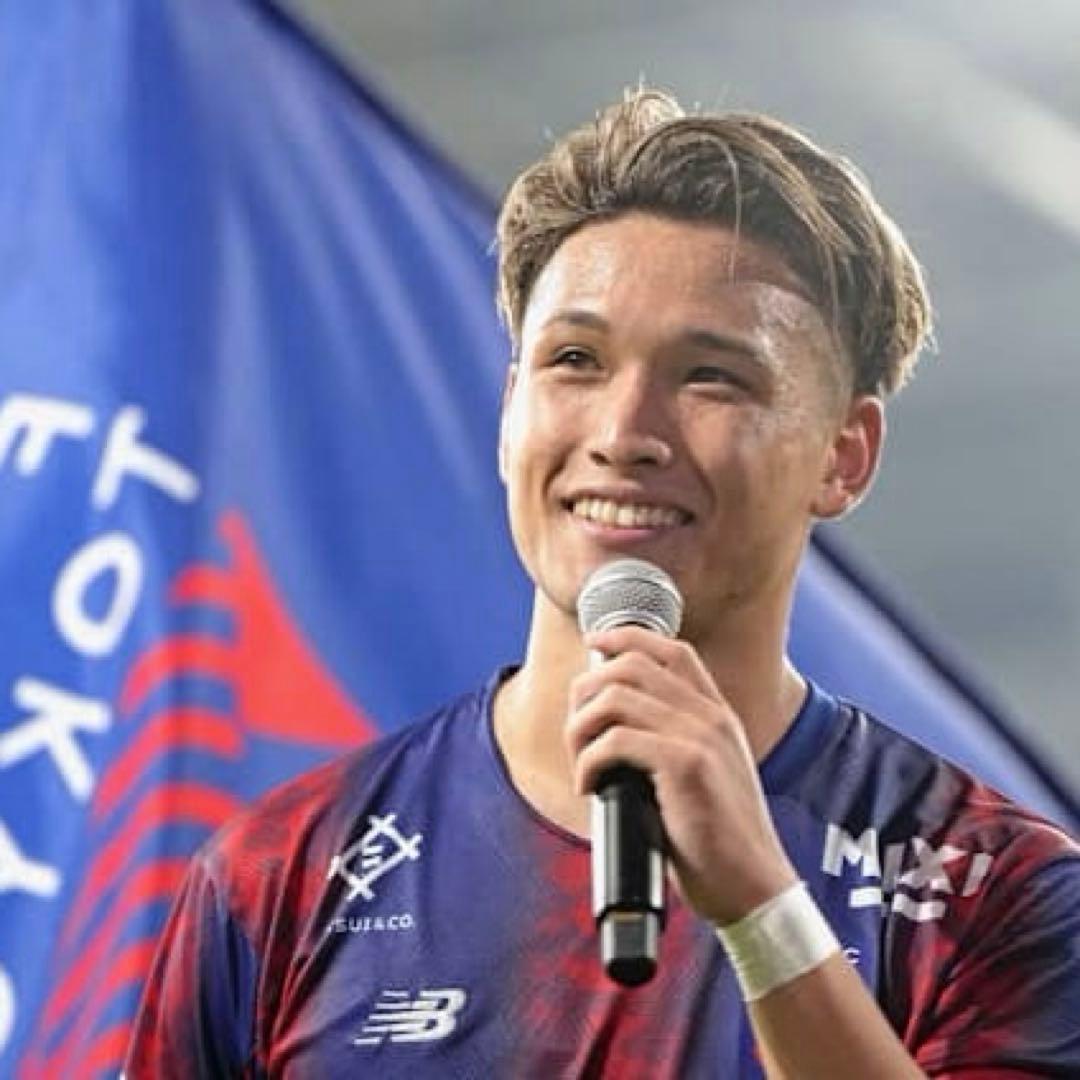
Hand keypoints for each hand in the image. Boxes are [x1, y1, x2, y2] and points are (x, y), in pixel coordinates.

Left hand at [566, 625, 798, 924]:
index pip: (672, 649)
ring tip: (581, 764)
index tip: (594, 644)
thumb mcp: (704, 776)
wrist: (752, 887)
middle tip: (576, 733)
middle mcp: (711, 716)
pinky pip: (615, 741)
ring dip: (581, 729)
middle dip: (586, 690)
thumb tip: (613, 728)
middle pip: (631, 665)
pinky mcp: (686, 765)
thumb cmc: (717, 841)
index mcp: (718, 715)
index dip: (627, 637)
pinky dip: (588, 763)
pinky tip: (590, 788)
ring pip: (615, 698)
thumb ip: (675, 743)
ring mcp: (701, 736)